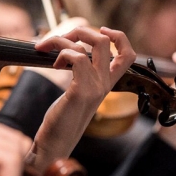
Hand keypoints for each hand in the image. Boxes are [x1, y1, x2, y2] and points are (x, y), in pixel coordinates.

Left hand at [29, 26, 135, 169]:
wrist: (55, 144)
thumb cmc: (63, 119)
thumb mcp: (78, 92)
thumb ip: (81, 73)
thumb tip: (71, 50)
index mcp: (107, 83)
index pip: (128, 54)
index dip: (118, 36)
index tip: (101, 30)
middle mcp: (105, 84)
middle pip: (105, 40)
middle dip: (80, 31)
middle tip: (62, 39)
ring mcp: (95, 87)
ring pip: (89, 45)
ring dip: (62, 40)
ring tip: (47, 50)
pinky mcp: (81, 91)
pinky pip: (77, 57)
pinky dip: (62, 53)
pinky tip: (54, 65)